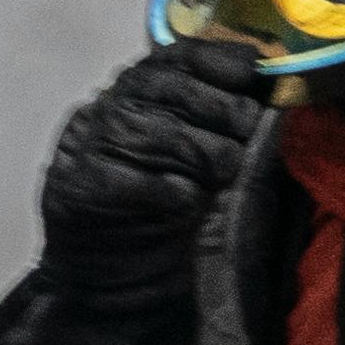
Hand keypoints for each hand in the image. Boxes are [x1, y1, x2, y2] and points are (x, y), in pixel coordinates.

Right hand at [0, 41, 280, 344]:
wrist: (113, 286)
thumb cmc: (163, 217)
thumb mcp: (199, 160)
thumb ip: (219, 122)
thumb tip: (269, 87)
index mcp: (131, 97)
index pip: (169, 59)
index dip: (211, 58)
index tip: (248, 70)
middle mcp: (101, 115)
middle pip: (159, 88)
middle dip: (214, 107)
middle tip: (243, 133)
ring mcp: (82, 152)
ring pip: (144, 129)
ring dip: (197, 148)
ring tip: (223, 172)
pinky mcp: (74, 192)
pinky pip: (126, 180)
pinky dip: (165, 188)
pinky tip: (186, 203)